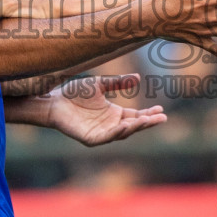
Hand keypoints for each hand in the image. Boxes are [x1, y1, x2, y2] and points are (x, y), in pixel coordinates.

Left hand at [45, 75, 165, 146]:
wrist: (54, 100)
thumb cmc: (75, 93)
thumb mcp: (100, 84)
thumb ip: (118, 82)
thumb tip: (138, 78)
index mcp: (114, 114)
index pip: (136, 116)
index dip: (148, 114)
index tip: (161, 109)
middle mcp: (110, 125)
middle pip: (133, 126)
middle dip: (147, 123)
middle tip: (162, 117)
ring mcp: (101, 133)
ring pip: (122, 133)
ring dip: (135, 127)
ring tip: (146, 120)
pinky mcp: (90, 138)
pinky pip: (106, 138)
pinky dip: (116, 133)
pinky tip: (125, 126)